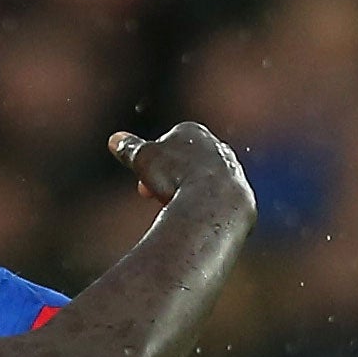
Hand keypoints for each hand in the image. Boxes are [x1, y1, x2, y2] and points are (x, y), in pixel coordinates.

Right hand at [109, 122, 253, 226]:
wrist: (213, 203)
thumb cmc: (176, 177)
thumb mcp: (144, 161)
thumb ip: (130, 149)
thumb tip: (114, 139)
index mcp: (193, 132)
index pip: (168, 145)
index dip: (151, 168)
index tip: (142, 190)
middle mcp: (216, 147)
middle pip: (186, 164)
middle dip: (169, 182)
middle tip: (155, 201)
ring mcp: (233, 171)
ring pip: (204, 185)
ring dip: (187, 198)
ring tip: (176, 213)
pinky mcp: (243, 196)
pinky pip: (218, 206)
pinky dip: (205, 214)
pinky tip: (197, 224)